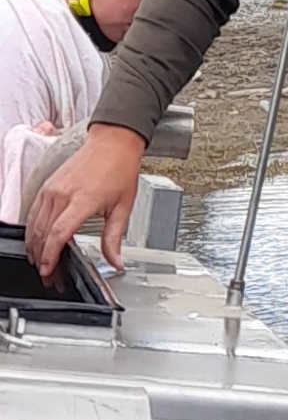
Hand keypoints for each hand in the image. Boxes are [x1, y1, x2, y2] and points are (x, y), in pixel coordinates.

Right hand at [28, 123, 144, 276]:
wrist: (112, 144)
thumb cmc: (119, 172)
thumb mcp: (124, 208)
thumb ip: (114, 238)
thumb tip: (115, 262)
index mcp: (83, 201)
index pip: (59, 233)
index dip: (51, 255)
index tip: (48, 270)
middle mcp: (62, 194)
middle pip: (43, 232)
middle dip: (42, 257)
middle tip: (47, 275)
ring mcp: (52, 189)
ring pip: (35, 223)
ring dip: (34, 245)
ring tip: (39, 263)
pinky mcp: (48, 186)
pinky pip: (34, 212)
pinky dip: (32, 229)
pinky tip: (36, 241)